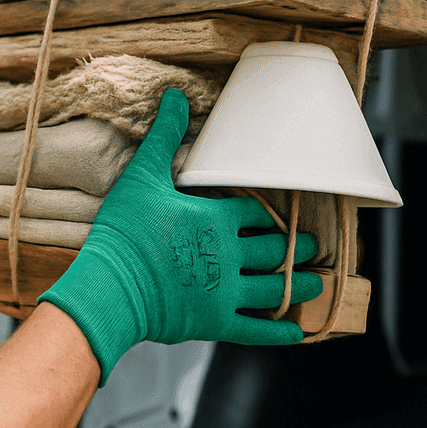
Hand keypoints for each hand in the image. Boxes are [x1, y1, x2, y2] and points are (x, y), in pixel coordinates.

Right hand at [39, 88, 321, 383]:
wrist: (110, 288)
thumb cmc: (124, 232)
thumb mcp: (141, 175)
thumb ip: (162, 136)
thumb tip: (174, 96)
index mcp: (217, 219)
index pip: (256, 214)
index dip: (270, 215)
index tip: (283, 217)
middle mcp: (230, 255)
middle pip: (273, 249)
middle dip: (295, 247)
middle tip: (311, 247)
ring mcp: (225, 292)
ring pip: (274, 288)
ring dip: (299, 285)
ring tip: (316, 283)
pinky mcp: (215, 323)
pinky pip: (255, 329)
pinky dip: (278, 330)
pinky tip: (296, 331)